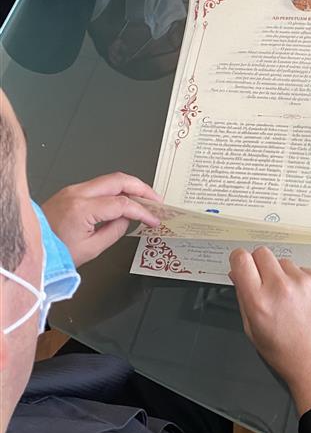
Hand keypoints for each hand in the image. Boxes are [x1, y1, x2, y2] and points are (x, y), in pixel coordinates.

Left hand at [42, 173, 160, 266]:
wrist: (32, 248)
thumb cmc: (56, 253)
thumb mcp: (91, 249)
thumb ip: (115, 231)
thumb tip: (128, 219)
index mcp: (82, 209)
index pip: (122, 203)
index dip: (142, 211)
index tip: (153, 219)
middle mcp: (78, 193)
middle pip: (119, 180)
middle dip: (142, 188)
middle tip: (156, 200)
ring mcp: (74, 189)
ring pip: (110, 179)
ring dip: (130, 186)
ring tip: (144, 199)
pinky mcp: (72, 191)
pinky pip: (100, 184)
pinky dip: (117, 189)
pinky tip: (125, 199)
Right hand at [229, 247, 310, 415]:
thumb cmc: (286, 353)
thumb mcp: (253, 330)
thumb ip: (242, 297)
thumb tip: (237, 274)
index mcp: (259, 301)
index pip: (241, 259)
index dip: (238, 259)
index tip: (240, 263)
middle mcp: (281, 287)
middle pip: (261, 252)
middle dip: (259, 264)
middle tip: (264, 282)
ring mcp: (303, 282)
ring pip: (283, 261)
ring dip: (281, 274)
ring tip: (287, 298)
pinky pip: (303, 269)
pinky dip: (300, 280)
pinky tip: (302, 301)